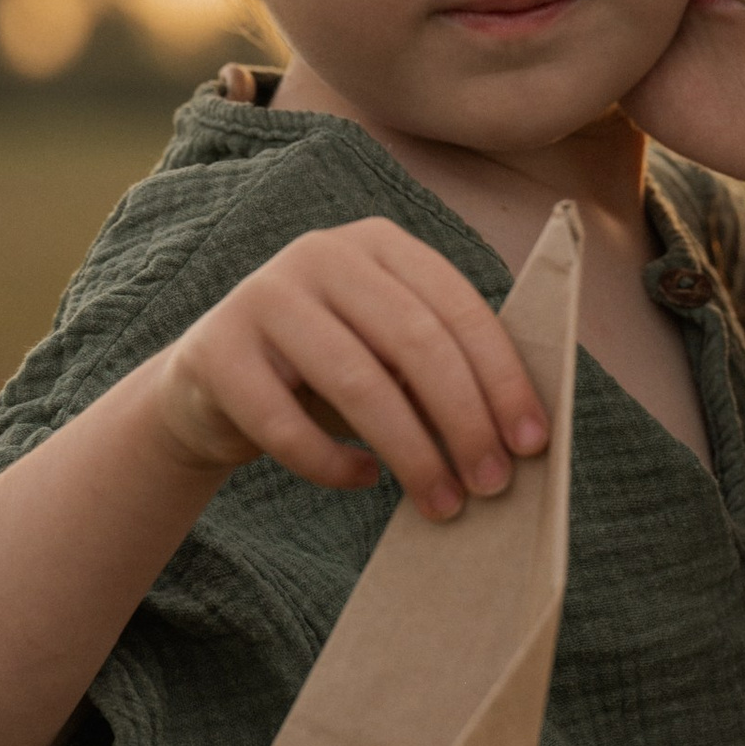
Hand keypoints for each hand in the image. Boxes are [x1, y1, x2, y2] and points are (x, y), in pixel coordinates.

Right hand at [150, 217, 551, 516]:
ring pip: (357, 383)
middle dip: (465, 420)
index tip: (533, 443)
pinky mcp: (217, 352)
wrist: (211, 387)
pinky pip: (287, 426)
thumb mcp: (387, 355)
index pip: (458, 306)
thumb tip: (519, 436)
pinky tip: (362, 479)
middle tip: (493, 485)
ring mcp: (262, 296)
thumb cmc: (325, 373)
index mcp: (377, 242)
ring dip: (412, 454)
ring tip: (443, 503)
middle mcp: (320, 254)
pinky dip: (334, 464)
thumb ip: (442, 371)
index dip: (503, 377)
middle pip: (415, 342)